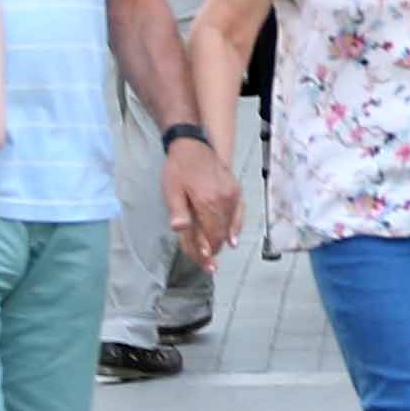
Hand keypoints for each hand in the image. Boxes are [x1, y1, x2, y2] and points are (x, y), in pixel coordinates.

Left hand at [165, 136, 242, 265]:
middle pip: (221, 233)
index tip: (205, 264)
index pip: (211, 235)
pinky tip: (233, 238)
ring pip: (230, 225)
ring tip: (214, 254)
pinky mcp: (235, 190)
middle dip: (214, 250)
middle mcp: (223, 199)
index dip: (207, 252)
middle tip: (209, 265)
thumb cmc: (179, 168)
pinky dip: (236, 226)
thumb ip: (178, 211)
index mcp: (206, 201)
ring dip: (222, 240)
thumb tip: (181, 229)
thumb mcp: (171, 190)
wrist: (192, 145)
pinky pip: (238, 213)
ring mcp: (232, 194)